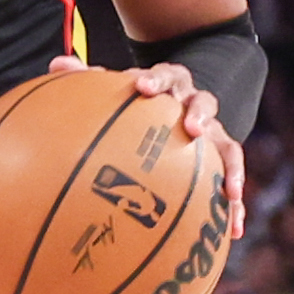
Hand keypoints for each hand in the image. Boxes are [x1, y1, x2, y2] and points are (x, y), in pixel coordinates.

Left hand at [55, 54, 244, 241]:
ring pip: (228, 145)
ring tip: (232, 190)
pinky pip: (232, 181)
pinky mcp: (222, 157)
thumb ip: (89, 78)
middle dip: (199, 115)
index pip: (165, 75)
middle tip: (192, 128)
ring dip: (232, 167)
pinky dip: (235, 205)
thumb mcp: (118, 87)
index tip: (141, 87)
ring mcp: (213, 132)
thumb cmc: (138, 98)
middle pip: (204, 103)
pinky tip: (236, 230)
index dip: (155, 81)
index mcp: (170, 84)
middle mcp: (196, 105)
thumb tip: (56, 64)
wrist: (179, 99)